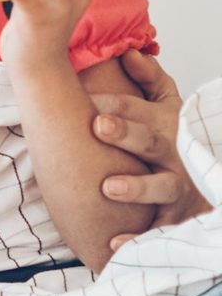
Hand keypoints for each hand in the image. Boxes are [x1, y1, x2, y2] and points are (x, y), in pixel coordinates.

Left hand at [96, 50, 209, 245]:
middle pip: (150, 142)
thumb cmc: (178, 143)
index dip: (113, 105)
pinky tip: (113, 243)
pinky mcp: (175, 220)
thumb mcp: (171, 108)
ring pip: (161, 188)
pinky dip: (136, 239)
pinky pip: (157, 232)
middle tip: (98, 125)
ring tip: (108, 186)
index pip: (138, 111)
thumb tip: (128, 52)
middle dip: (126, 133)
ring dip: (136, 187)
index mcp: (165, 126)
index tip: (85, 100)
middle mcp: (173, 156)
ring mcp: (177, 189)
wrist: (211, 184)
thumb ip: (151, 80)